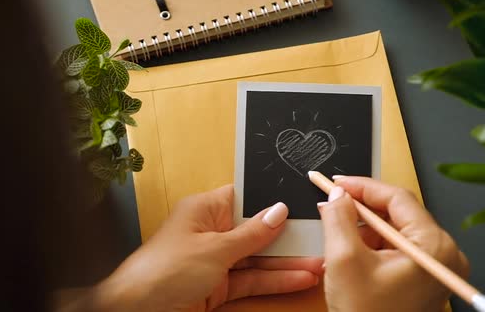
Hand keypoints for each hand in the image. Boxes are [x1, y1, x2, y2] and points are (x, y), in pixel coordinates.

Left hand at [92, 184, 322, 311]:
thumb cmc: (165, 270)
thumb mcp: (214, 249)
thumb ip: (250, 234)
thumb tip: (278, 211)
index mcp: (206, 209)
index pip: (245, 197)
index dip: (271, 199)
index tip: (300, 201)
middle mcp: (212, 231)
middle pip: (256, 230)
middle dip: (286, 237)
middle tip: (319, 237)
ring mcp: (216, 260)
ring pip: (257, 258)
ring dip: (286, 263)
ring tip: (318, 264)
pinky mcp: (218, 286)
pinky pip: (251, 279)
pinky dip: (273, 281)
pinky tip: (298, 279)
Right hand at [318, 177, 468, 311]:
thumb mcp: (344, 261)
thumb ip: (339, 218)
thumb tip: (337, 194)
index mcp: (434, 246)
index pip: (398, 198)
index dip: (363, 186)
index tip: (337, 182)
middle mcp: (444, 254)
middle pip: (399, 213)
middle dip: (362, 208)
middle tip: (334, 202)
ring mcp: (437, 266)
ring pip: (396, 229)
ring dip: (365, 228)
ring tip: (340, 236)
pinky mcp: (425, 276)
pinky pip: (398, 247)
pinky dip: (373, 244)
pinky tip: (353, 252)